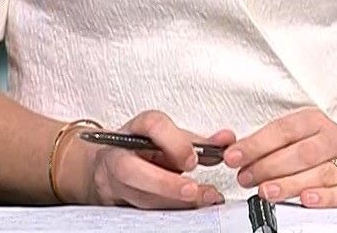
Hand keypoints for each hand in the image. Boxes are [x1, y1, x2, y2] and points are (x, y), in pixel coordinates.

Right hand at [69, 110, 236, 208]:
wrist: (109, 165)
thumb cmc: (142, 148)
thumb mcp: (169, 139)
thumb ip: (198, 142)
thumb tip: (227, 141)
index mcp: (135, 130)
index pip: (151, 125)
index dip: (173, 142)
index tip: (193, 159)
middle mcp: (119, 154)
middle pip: (132, 170)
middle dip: (165, 183)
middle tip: (194, 190)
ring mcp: (113, 181)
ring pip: (138, 196)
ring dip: (172, 202)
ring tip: (202, 201)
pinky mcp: (116, 202)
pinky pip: (141, 211)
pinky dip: (168, 211)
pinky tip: (190, 210)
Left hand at [224, 106, 336, 207]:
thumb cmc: (314, 149)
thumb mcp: (290, 137)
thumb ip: (260, 143)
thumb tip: (228, 147)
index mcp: (313, 121)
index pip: (283, 129)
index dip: (256, 144)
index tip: (234, 156)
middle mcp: (332, 140)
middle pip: (302, 152)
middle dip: (269, 166)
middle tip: (246, 178)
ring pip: (320, 173)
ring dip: (290, 184)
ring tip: (266, 191)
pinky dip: (324, 197)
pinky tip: (306, 199)